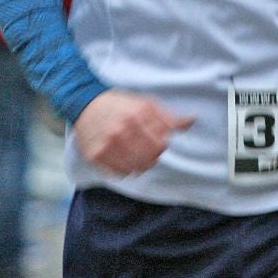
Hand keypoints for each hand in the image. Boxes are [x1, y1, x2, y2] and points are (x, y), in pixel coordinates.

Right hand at [73, 90, 194, 175]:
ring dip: (139, 164)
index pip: (161, 144)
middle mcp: (122, 130)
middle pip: (150, 159)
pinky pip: (120, 174)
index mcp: (137, 115)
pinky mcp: (96, 155)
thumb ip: (168, 116)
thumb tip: (192, 120)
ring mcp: (108, 144)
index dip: (161, 145)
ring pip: (135, 169)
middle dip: (152, 156)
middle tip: (144, 149)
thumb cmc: (120, 104)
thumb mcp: (146, 103)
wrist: (85, 103)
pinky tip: (121, 156)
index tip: (155, 140)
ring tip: (133, 152)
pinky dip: (125, 169)